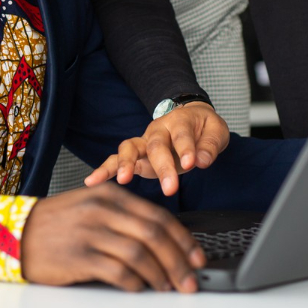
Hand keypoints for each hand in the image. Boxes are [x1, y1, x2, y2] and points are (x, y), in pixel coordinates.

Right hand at [20, 183, 205, 291]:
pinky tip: (140, 289)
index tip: (196, 257)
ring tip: (168, 287)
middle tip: (190, 279)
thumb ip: (123, 216)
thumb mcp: (90, 205)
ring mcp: (90, 233)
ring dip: (160, 275)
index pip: (158, 216)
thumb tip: (162, 239)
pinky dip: (135, 283)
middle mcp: (102, 211)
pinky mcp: (79, 257)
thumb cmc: (56, 223)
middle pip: (154, 235)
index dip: (183, 239)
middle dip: (179, 260)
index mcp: (110, 195)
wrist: (14, 233)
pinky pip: (117, 271)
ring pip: (139, 254)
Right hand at [83, 102, 228, 195]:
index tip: (193, 163)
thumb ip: (210, 145)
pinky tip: (92, 181)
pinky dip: (104, 169)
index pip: (181, 135)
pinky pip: (116, 160)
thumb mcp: (216, 131)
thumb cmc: (202, 128)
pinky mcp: (136, 156)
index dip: (186, 148)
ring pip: (129, 148)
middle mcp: (158, 129)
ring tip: (123, 180)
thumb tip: (203, 160)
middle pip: (156, 145)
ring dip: (125, 164)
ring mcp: (144, 142)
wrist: (190, 119)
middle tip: (171, 188)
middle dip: (162, 167)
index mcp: (179, 121)